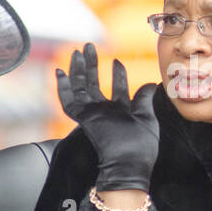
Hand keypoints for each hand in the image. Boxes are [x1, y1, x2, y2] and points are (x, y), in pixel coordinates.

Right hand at [57, 43, 158, 191]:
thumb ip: (144, 99)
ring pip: (81, 88)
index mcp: (122, 112)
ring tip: (77, 52)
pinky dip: (63, 88)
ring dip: (77, 70)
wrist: (129, 164)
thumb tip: (151, 83)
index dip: (117, 74)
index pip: (117, 88)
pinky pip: (69, 102)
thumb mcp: (147, 118)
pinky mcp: (84, 118)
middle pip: (94, 84)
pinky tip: (60, 72)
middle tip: (89, 46)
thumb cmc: (141, 147)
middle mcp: (105, 111)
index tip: (117, 61)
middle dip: (91, 65)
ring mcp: (93, 114)